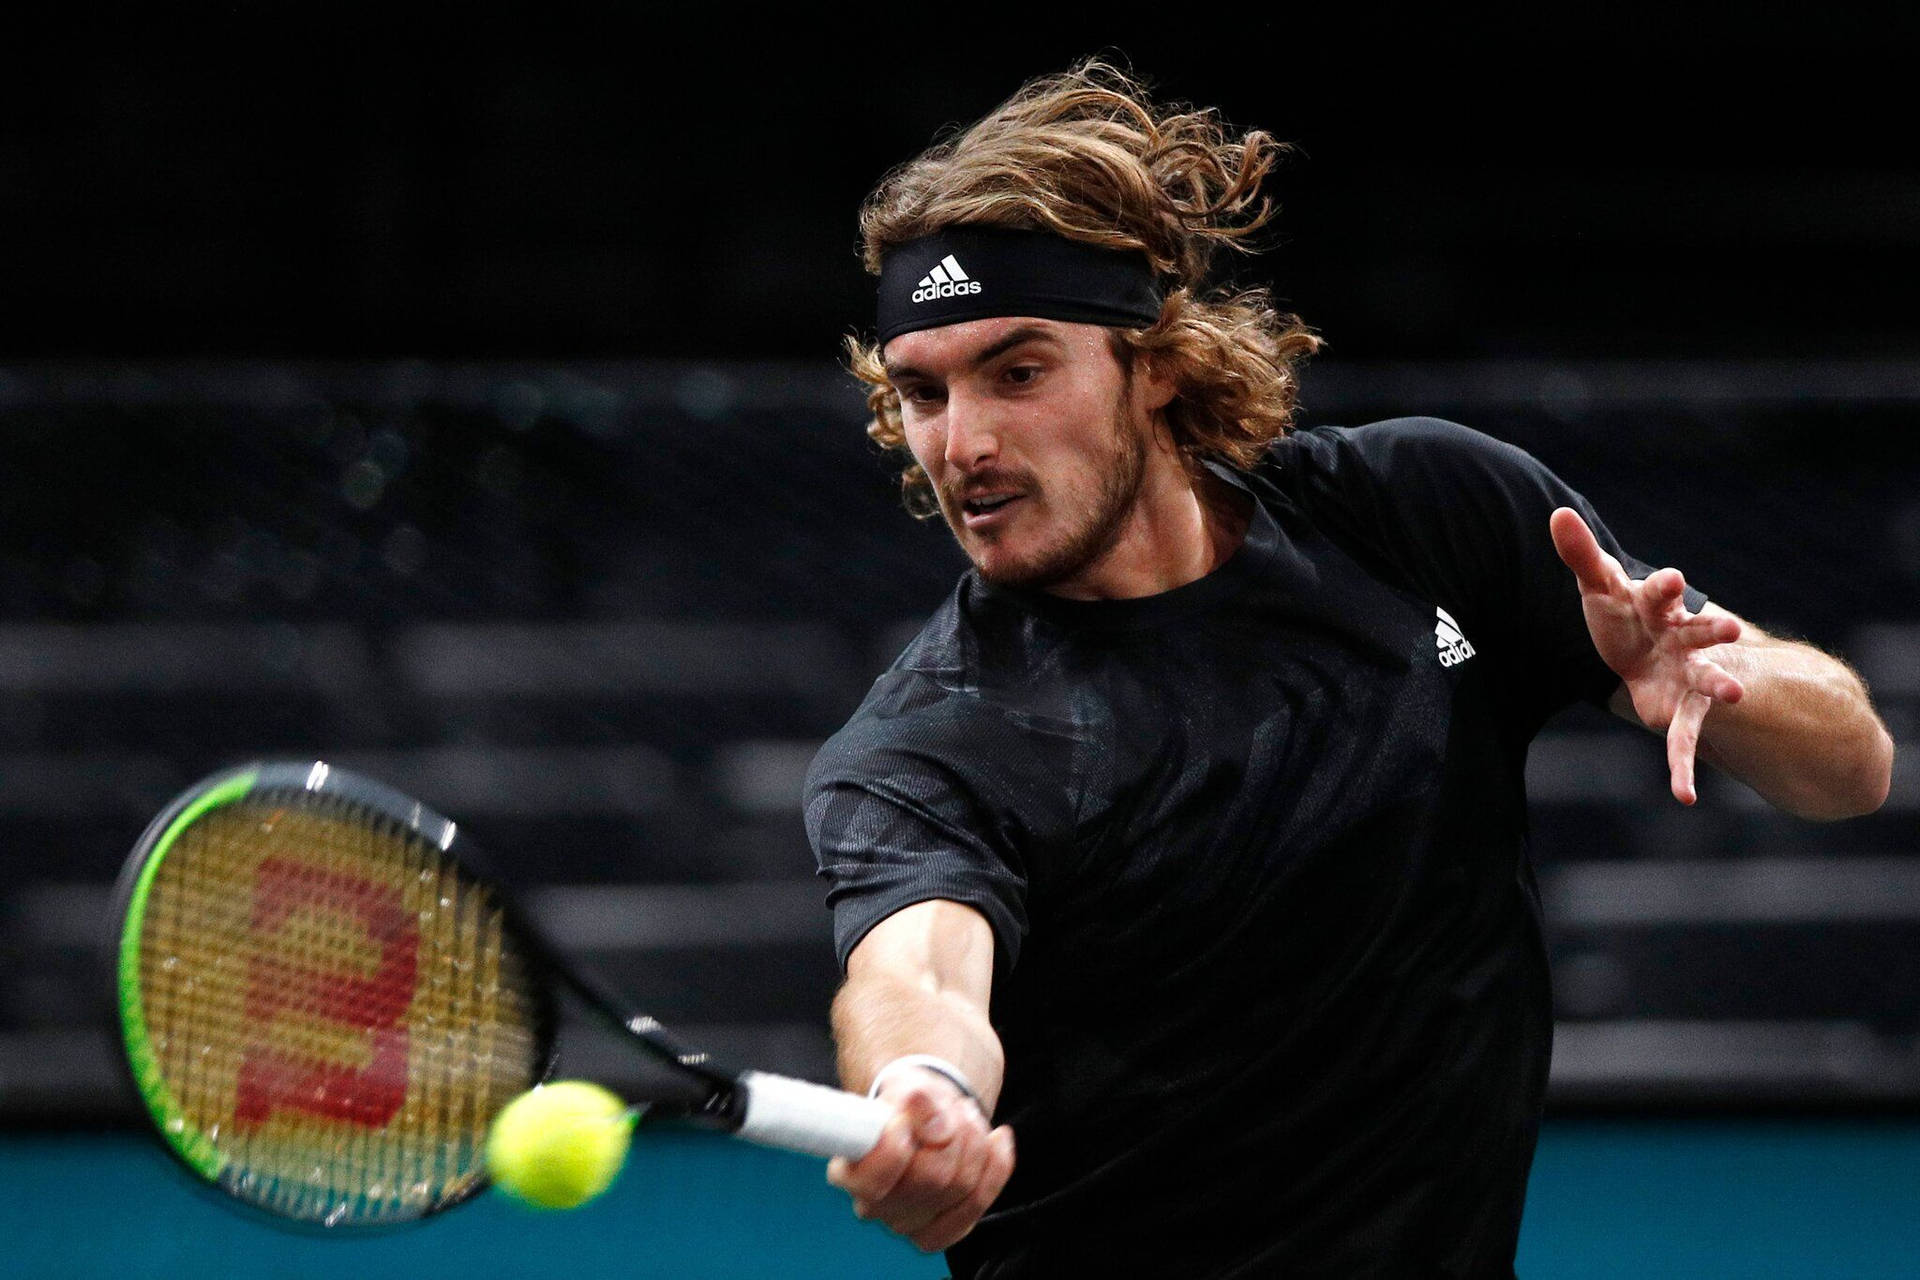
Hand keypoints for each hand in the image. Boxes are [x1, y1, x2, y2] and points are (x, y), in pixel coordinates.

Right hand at [826, 1068, 1014, 1251]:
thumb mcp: (906, 1085)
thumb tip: (937, 1126)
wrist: (924, 1117)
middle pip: (931, 1180)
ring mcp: (909, 1224)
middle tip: (952, 1107)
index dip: (893, 1150)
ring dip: (975, 1142)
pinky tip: (996, 1140)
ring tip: (966, 1116)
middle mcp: (875, 1207)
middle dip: (953, 1133)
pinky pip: (980, 1202)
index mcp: (851, 1172)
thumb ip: (918, 1100)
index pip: (870, 1181)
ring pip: (962, 1188)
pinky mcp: (944, 1229)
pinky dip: (996, 1167)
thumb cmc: (906, 1104)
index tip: (905, 1120)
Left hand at [1549, 507, 1744, 804]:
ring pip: (1708, 681)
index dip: (1665, 587)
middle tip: (1728, 628)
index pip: (1663, 592)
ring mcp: (1690, 676)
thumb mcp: (1598, 588)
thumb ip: (1581, 554)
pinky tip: (1684, 796)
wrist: (1648, 653)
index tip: (1671, 579)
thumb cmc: (1625, 615)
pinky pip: (1686, 742)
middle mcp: (1684, 639)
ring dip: (1720, 687)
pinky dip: (1683, 768)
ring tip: (1735, 696)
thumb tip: (1556, 513)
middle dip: (1713, 630)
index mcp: (1661, 607)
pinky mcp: (1682, 710)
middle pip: (1700, 633)